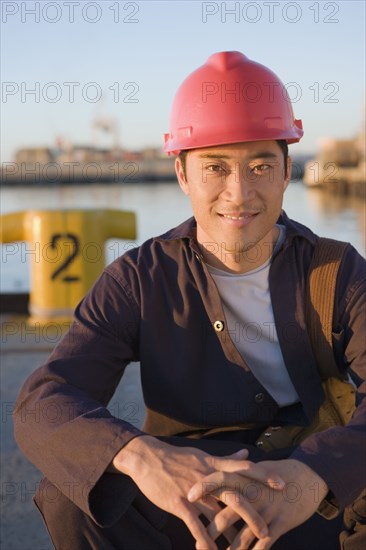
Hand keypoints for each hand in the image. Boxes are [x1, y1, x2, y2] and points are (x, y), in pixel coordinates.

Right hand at [112, 436, 284, 548]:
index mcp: (214, 464)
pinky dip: (205, 540)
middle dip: (252, 515)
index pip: (244, 469)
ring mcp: (194, 491)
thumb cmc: (176, 457)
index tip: (282, 484)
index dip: (264, 476)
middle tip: (267, 531)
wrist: (147, 457)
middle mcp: (208, 477)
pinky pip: (195, 525)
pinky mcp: (179, 503)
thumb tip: (246, 453)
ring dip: (231, 535)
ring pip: (217, 515)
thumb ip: (226, 458)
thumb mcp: (203, 454)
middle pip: (235, 496)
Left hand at [188, 458, 328, 548]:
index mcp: (246, 478)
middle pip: (227, 513)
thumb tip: (214, 472)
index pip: (219, 479)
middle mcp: (254, 493)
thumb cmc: (279, 473)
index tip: (188, 496)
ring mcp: (268, 509)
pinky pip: (264, 544)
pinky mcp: (281, 523)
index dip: (204, 487)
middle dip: (211, 530)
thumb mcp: (257, 470)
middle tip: (198, 542)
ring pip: (244, 535)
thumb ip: (236, 472)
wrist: (310, 475)